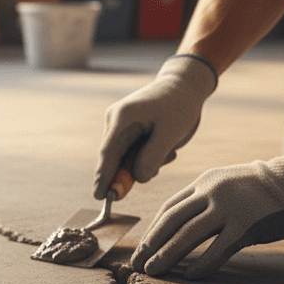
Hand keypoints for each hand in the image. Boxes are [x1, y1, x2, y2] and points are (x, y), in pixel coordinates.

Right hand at [93, 54, 216, 198]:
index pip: (109, 154)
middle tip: (164, 158)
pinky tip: (164, 147)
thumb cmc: (180, 106)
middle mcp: (115, 121)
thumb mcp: (171, 133)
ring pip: (125, 159)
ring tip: (169, 149)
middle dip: (135, 170)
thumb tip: (137, 179)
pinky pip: (131, 154)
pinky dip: (146, 157)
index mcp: (122, 118)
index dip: (104, 177)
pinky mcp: (125, 130)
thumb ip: (153, 157)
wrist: (184, 86)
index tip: (100, 197)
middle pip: (116, 159)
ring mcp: (118, 125)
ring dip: (146, 162)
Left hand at [130, 124, 283, 279]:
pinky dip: (202, 264)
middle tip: (136, 264)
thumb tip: (183, 225)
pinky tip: (191, 276)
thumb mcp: (228, 183)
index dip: (152, 231)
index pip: (169, 208)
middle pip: (171, 222)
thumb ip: (206, 199)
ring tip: (153, 272)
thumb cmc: (266, 188)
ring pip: (188, 235)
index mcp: (205, 181)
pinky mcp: (248, 224)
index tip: (142, 248)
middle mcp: (212, 192)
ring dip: (166, 256)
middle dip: (151, 245)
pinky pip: (218, 248)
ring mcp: (230, 207)